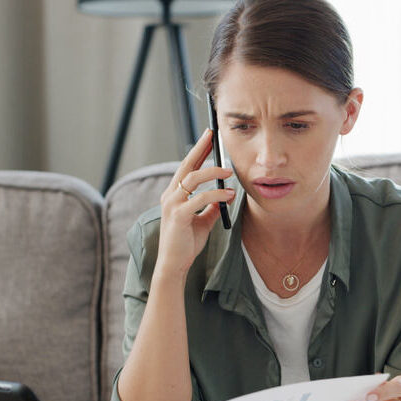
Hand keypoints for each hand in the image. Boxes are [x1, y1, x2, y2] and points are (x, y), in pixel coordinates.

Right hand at [153, 129, 235, 280]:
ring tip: (229, 172)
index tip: (208, 137)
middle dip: (200, 149)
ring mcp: (172, 205)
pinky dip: (217, 194)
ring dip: (213, 173)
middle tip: (213, 136)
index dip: (198, 151)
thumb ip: (211, 207)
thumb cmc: (186, 243)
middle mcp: (170, 195)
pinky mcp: (178, 216)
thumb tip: (225, 195)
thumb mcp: (203, 221)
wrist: (175, 264)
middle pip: (186, 165)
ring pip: (193, 179)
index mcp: (173, 194)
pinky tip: (229, 195)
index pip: (186, 167)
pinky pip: (200, 199)